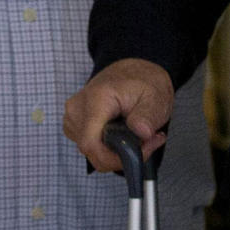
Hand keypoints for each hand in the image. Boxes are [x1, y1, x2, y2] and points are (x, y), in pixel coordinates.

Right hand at [64, 58, 173, 172]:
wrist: (134, 71)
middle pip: (91, 150)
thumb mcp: (156, 97)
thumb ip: (148, 116)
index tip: (138, 152)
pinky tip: (124, 135)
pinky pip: (89, 146)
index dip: (113, 158)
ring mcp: (73, 116)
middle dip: (121, 155)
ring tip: (138, 136)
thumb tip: (142, 133)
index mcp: (96, 98)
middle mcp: (78, 107)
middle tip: (147, 143)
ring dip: (116, 152)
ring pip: (91, 151)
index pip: (90, 143)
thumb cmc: (143, 82)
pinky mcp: (74, 123)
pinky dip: (108, 147)